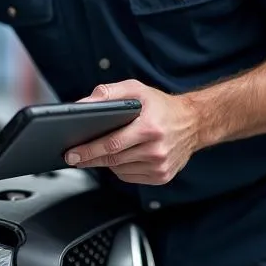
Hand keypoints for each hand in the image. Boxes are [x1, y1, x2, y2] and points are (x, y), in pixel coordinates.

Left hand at [64, 80, 201, 185]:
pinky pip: (130, 176)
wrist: (194, 122)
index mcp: (150, 128)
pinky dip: (120, 168)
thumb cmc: (161, 105)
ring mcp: (161, 166)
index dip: (88, 150)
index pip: (112, 144)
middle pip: (113, 159)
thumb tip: (84, 104)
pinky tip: (121, 157)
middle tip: (73, 157)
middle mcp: (157, 150)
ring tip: (100, 151)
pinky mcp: (162, 176)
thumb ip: (108, 93)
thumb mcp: (136, 89)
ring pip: (119, 170)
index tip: (71, 153)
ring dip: (105, 162)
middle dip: (89, 158)